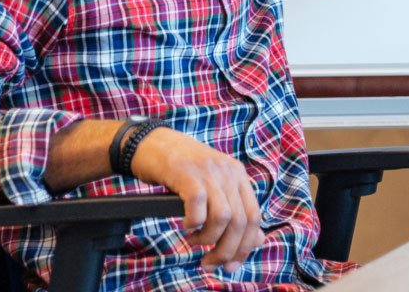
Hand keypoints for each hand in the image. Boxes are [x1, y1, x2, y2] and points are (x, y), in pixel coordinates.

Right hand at [129, 127, 262, 272]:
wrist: (151, 143)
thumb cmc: (180, 170)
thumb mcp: (212, 187)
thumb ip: (233, 209)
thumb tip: (257, 240)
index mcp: (239, 176)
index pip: (255, 217)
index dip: (245, 245)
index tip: (231, 264)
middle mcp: (229, 172)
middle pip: (241, 221)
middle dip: (227, 249)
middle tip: (210, 262)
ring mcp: (209, 171)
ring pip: (223, 217)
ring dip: (209, 238)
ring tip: (195, 240)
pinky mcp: (187, 173)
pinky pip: (198, 205)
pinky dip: (193, 222)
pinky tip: (186, 226)